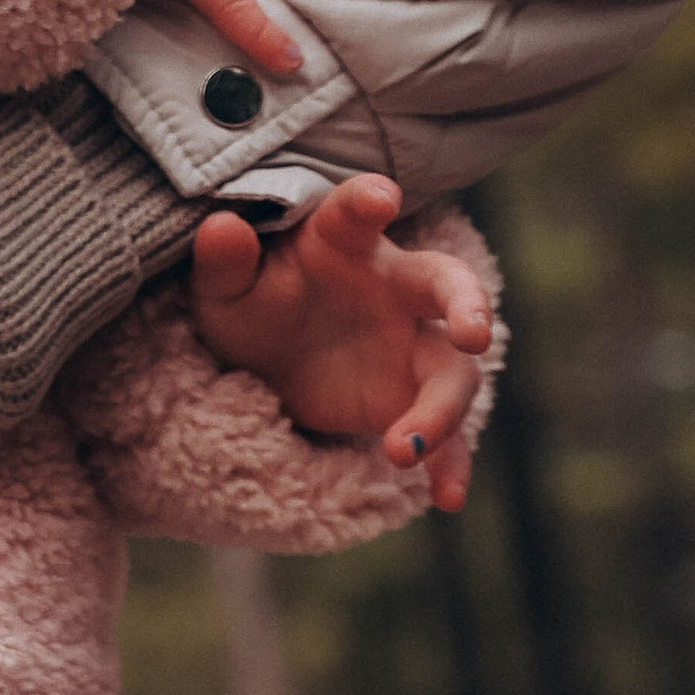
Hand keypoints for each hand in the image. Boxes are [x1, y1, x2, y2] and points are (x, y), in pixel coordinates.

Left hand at [187, 175, 491, 508]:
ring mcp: (412, 343)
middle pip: (447, 285)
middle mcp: (393, 285)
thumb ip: (223, 259)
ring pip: (453, 370)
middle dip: (467, 303)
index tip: (379, 198)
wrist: (264, 362)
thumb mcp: (222, 288)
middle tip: (473, 334)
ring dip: (442, 410)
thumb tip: (220, 226)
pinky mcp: (414, 398)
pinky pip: (447, 433)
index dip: (367, 200)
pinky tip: (446, 497)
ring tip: (402, 449)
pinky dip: (451, 462)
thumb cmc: (251, 304)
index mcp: (342, 241)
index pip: (356, 211)